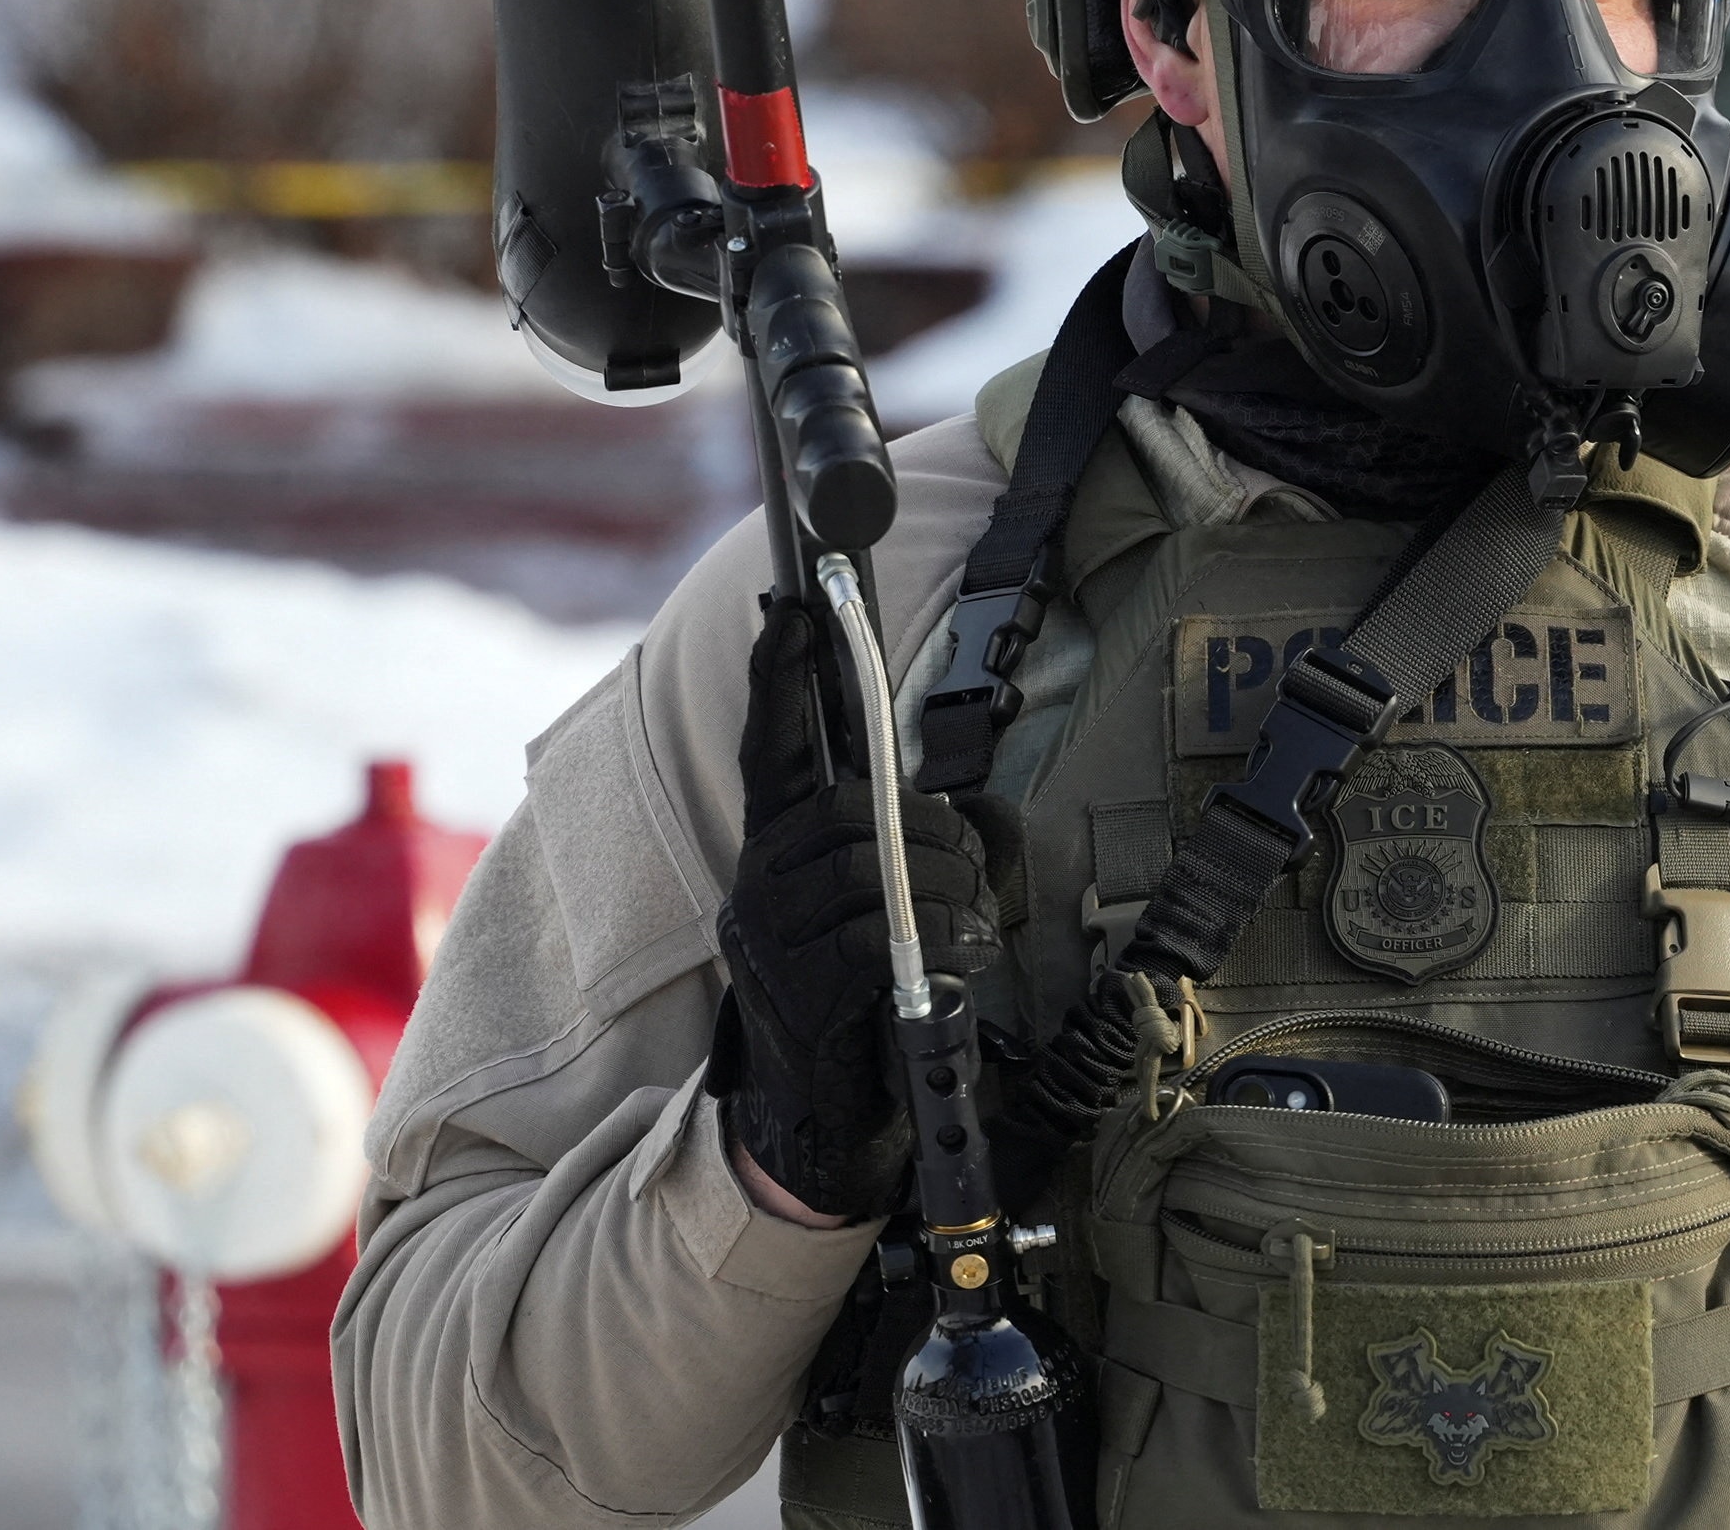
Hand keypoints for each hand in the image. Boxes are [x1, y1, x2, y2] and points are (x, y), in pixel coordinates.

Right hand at [712, 596, 996, 1218]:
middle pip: (851, 807)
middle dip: (931, 831)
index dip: (780, 678)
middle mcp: (760, 887)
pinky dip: (930, 943)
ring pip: (873, 867)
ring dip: (943, 890)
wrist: (826, 1123)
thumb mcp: (878, 915)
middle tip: (969, 871)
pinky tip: (946, 968)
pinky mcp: (801, 991)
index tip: (790, 606)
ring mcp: (771, 941)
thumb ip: (902, 855)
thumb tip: (960, 818)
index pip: (772, 751)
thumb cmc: (861, 1005)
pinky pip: (876, 934)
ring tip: (966, 928)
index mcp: (775, 857)